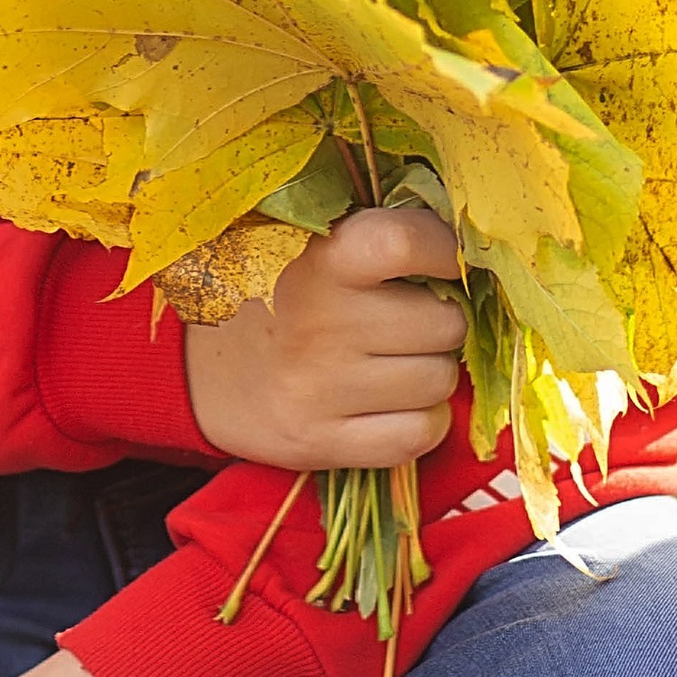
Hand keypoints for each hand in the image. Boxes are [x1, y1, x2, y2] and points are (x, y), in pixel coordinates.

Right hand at [183, 204, 463, 472]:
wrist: (203, 369)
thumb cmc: (282, 293)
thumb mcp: (316, 242)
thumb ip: (385, 233)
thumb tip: (473, 242)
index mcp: (320, 259)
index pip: (410, 242)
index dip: (446, 250)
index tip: (443, 259)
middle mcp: (321, 322)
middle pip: (445, 324)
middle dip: (440, 319)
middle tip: (408, 316)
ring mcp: (320, 389)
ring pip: (439, 382)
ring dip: (431, 371)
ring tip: (393, 358)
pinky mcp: (321, 442)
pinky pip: (418, 435)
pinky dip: (421, 420)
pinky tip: (393, 402)